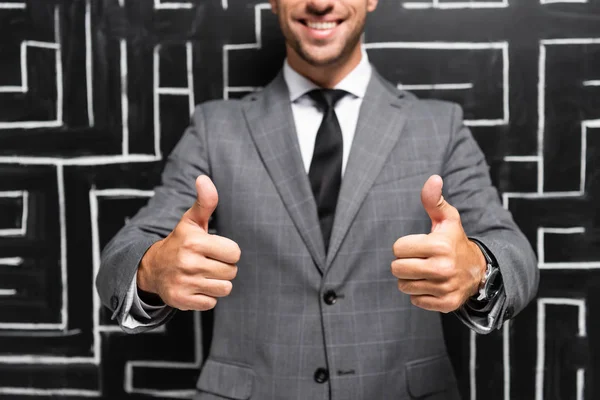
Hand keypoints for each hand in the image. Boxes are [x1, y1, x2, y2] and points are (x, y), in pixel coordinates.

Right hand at [137, 175, 240, 310]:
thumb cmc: (180, 242)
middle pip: (231, 271)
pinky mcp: (181, 300)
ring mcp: (184, 283)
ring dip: (217, 283)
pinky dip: (207, 297)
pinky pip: (212, 302)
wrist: (152, 268)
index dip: (228, 251)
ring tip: (202, 274)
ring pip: (224, 288)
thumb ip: (205, 201)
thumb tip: (204, 178)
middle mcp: (188, 263)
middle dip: (224, 267)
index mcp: (194, 241)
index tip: (214, 249)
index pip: (234, 252)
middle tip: (207, 262)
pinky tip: (195, 287)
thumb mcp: (192, 221)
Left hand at [391, 175, 485, 312]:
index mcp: (440, 246)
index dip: (404, 246)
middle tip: (419, 259)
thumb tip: (433, 178)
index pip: (398, 249)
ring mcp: (445, 288)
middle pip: (397, 269)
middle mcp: (442, 268)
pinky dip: (420, 293)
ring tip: (425, 271)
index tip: (418, 245)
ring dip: (410, 279)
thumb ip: (434, 200)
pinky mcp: (446, 304)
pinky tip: (432, 284)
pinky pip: (415, 300)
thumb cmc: (455, 241)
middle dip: (404, 263)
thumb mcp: (447, 218)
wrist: (478, 270)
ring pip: (404, 286)